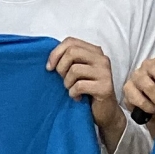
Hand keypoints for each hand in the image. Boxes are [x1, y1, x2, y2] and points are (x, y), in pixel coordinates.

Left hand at [48, 36, 123, 151]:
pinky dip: (73, 93)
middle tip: (63, 80)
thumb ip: (69, 60)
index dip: (56, 53)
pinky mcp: (105, 87)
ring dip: (67, 83)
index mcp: (95, 51)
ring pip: (74, 70)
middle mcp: (102, 59)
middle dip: (61, 67)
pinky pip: (79, 86)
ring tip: (71, 90)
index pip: (71, 41)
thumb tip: (51, 60)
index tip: (49, 67)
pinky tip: (77, 97)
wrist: (105, 112)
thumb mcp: (78, 71)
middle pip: (72, 52)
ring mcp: (105, 72)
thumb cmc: (88, 90)